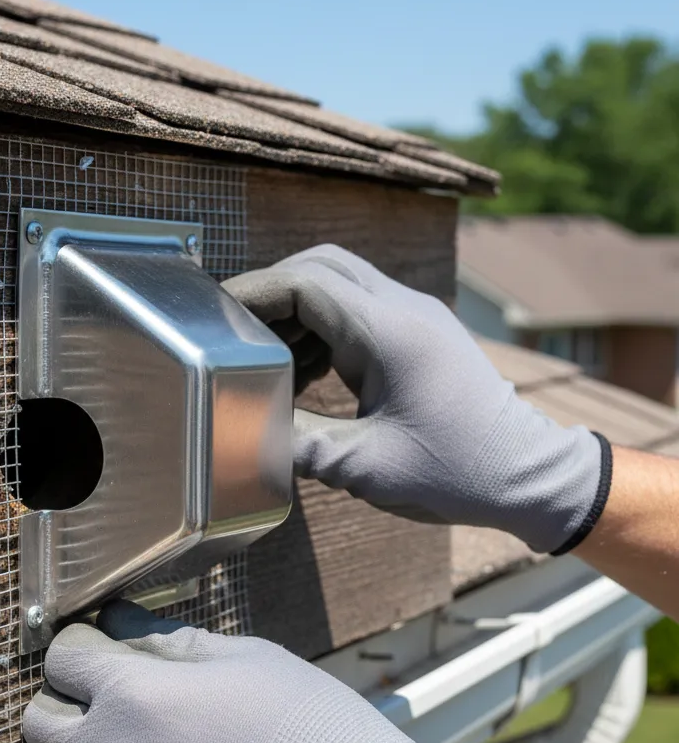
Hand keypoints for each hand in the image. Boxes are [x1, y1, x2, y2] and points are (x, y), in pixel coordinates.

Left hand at [23, 601, 470, 742]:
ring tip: (143, 740)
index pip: (61, 660)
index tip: (97, 644)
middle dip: (63, 701)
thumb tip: (124, 624)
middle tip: (106, 692)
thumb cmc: (304, 729)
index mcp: (130, 698)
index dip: (78, 645)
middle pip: (40, 725)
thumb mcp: (238, 657)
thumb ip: (166, 641)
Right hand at [223, 244, 610, 553]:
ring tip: (265, 362)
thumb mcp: (366, 468)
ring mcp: (415, 316)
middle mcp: (404, 309)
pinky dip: (320, 329)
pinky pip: (357, 309)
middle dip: (269, 293)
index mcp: (389, 332)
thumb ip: (298, 444)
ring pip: (338, 283)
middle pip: (320, 265)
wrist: (528, 476)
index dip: (253, 292)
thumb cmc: (458, 472)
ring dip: (296, 312)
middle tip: (233, 332)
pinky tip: (302, 375)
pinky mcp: (419, 333)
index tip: (215, 316)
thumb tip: (244, 431)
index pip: (305, 282)